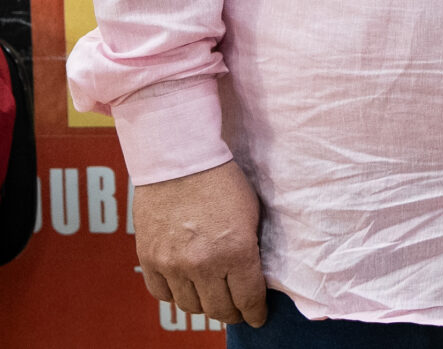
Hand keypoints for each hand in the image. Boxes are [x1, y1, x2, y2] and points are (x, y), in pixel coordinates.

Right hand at [132, 159, 267, 326]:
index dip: (255, 313)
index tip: (258, 316)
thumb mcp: (251, 214)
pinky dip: (176, 295)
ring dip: (204, 305)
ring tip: (213, 297)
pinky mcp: (149, 259)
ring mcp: (172, 265)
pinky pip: (162, 294)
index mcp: (236, 252)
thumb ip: (250, 249)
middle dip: (233, 313)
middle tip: (238, 310)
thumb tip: (252, 275)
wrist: (180, 160)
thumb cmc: (223, 181)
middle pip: (219, 309)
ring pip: (190, 306)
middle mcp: (202, 265)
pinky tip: (186, 287)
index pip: (248, 299)